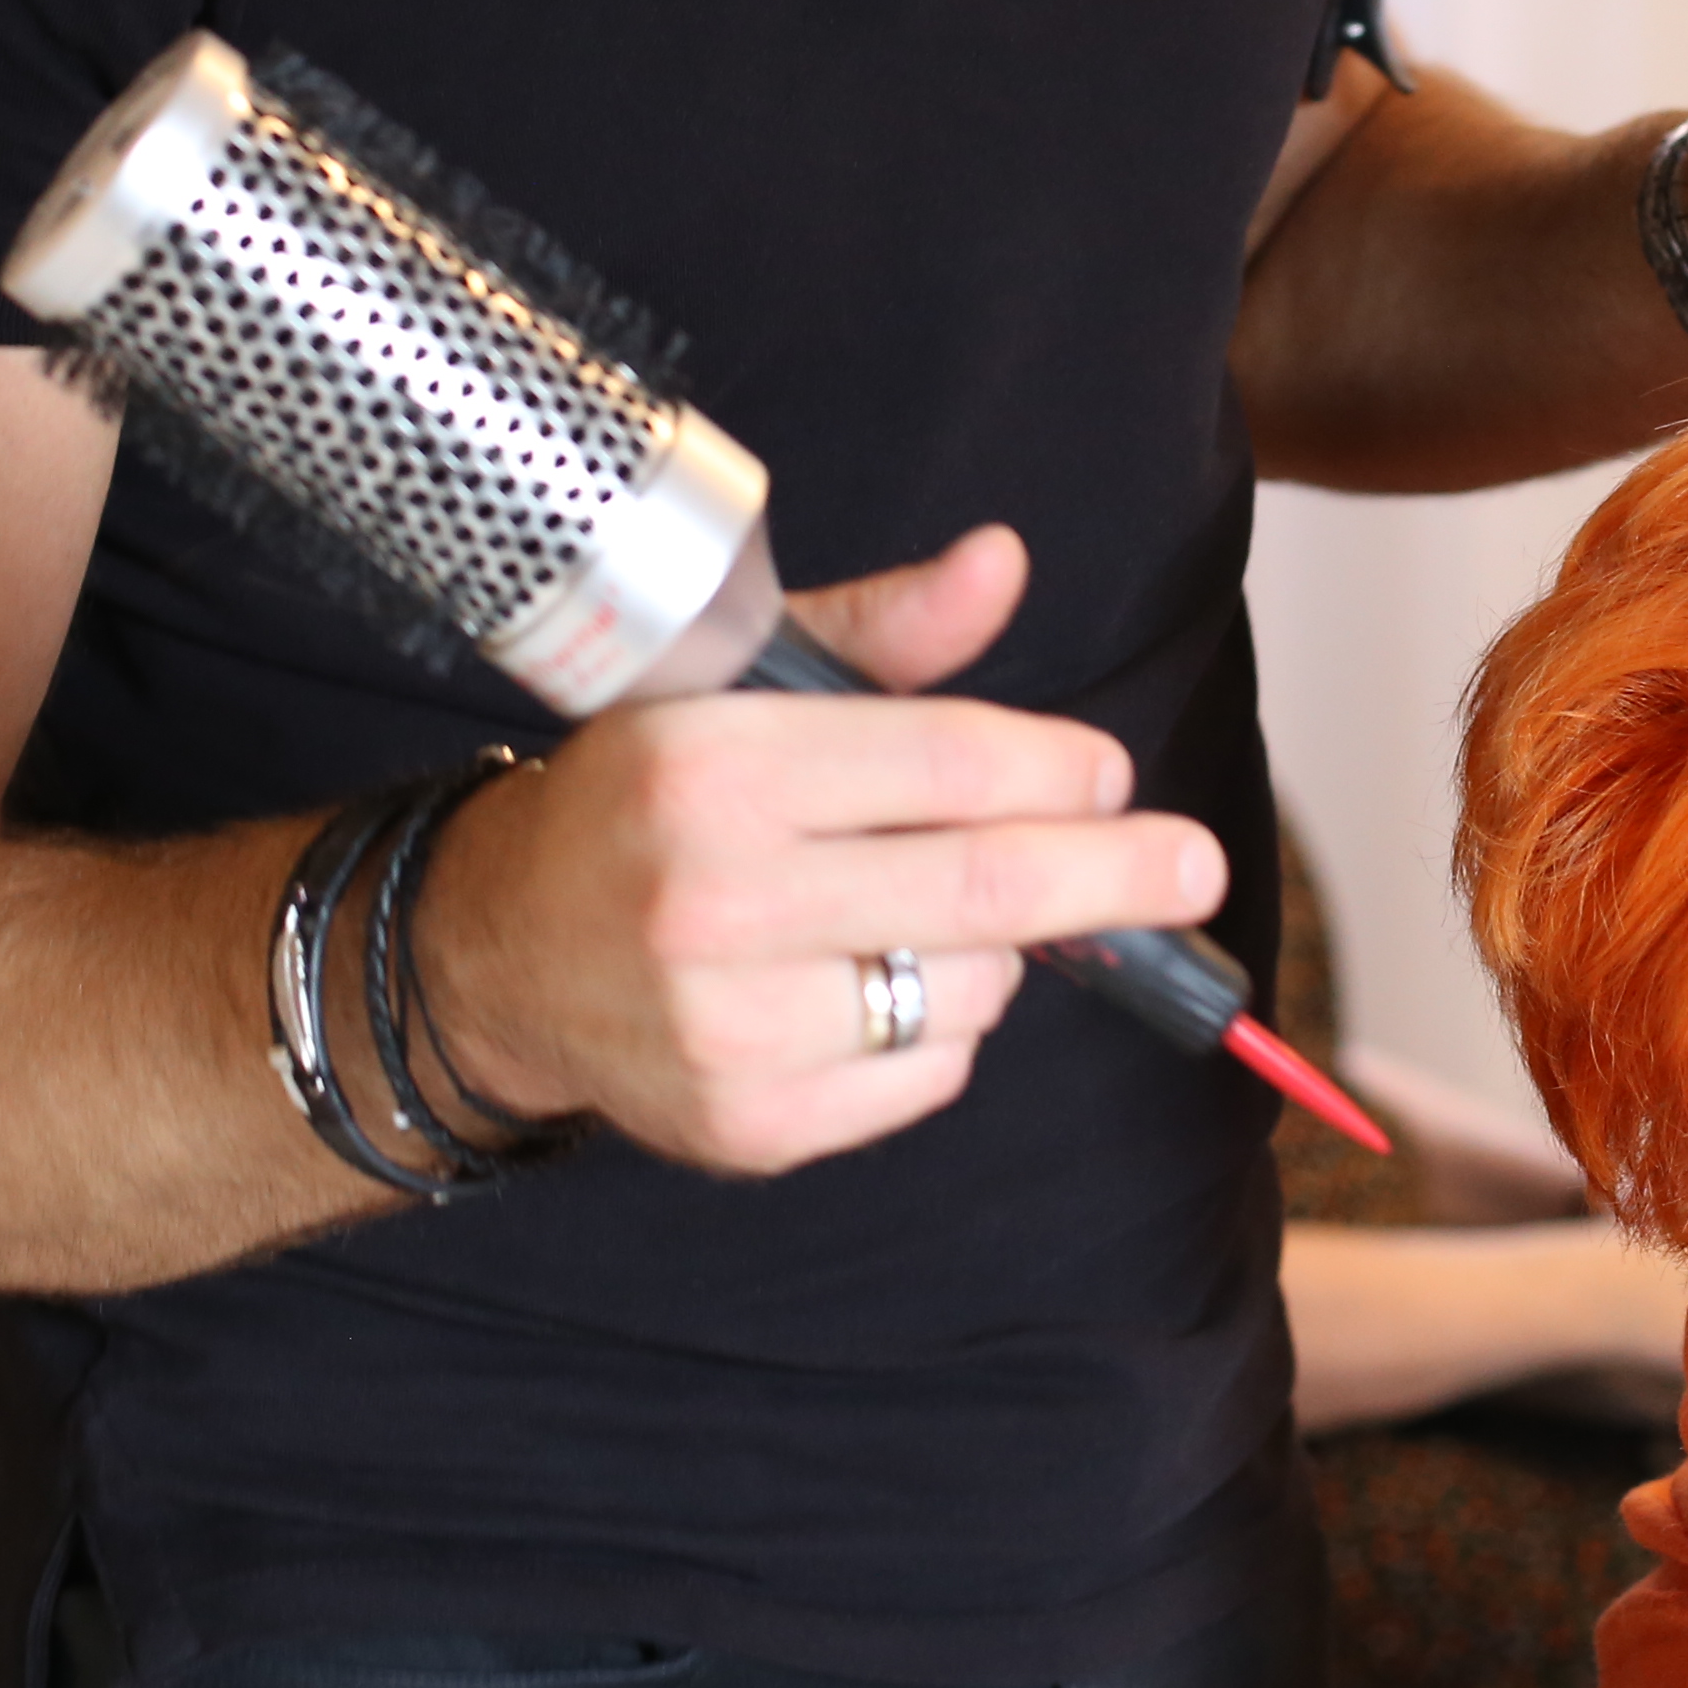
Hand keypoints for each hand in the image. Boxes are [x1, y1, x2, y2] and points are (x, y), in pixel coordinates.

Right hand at [415, 526, 1227, 1175]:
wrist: (494, 957)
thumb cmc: (643, 800)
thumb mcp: (740, 688)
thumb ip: (885, 632)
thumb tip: (1003, 561)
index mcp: (712, 767)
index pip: (947, 762)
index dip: (1057, 768)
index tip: (1112, 775)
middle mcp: (714, 900)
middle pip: (988, 884)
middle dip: (1120, 873)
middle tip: (1193, 863)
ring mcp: (730, 1027)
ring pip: (970, 986)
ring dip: (996, 950)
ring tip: (916, 913)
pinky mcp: (750, 1125)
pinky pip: (926, 1076)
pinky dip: (938, 1031)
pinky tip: (864, 987)